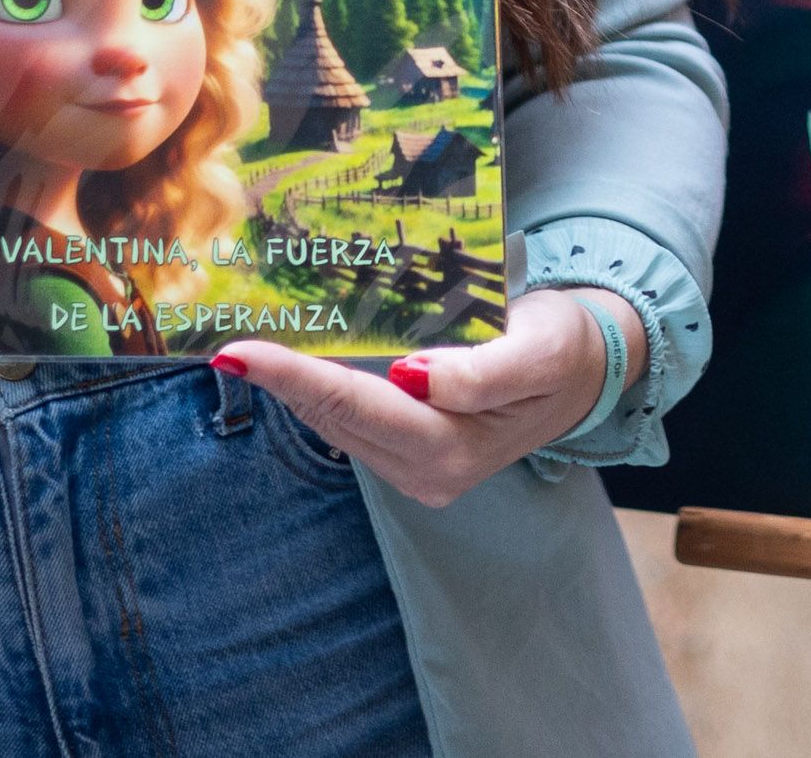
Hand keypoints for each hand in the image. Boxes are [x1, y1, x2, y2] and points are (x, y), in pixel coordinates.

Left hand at [215, 287, 637, 507]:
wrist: (587, 369)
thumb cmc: (563, 348)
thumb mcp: (539, 349)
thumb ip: (481, 371)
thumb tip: (413, 377)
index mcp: (454, 446)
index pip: (358, 406)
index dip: (296, 377)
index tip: (241, 353)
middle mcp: (427, 470)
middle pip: (335, 418)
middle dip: (279, 380)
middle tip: (223, 340)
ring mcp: (415, 467)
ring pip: (336, 422)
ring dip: (293, 385)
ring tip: (247, 345)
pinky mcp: (409, 451)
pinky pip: (350, 419)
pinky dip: (319, 388)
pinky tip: (295, 359)